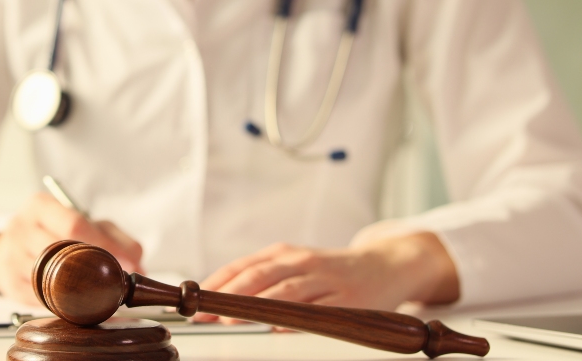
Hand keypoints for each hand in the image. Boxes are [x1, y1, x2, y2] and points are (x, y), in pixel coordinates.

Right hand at [0, 193, 143, 303]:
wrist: (6, 249)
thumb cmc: (54, 231)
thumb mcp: (87, 223)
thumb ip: (116, 239)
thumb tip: (139, 266)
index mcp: (40, 206)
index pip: (74, 225)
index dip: (104, 246)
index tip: (128, 265)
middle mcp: (20, 229)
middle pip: (63, 253)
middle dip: (96, 270)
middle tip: (119, 283)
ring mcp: (11, 258)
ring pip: (53, 280)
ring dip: (81, 290)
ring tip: (100, 292)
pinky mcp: (10, 285)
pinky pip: (43, 299)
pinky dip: (63, 302)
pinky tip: (75, 299)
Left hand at [193, 232, 458, 322]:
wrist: (386, 265)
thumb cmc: (331, 271)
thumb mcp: (296, 266)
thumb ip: (263, 278)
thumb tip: (219, 299)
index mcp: (285, 254)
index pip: (244, 267)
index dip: (217, 283)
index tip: (195, 301)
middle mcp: (303, 262)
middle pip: (260, 276)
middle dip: (230, 295)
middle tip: (207, 312)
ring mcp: (327, 280)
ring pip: (287, 291)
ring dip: (257, 306)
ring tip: (232, 318)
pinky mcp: (350, 300)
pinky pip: (320, 311)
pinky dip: (298, 319)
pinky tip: (280, 327)